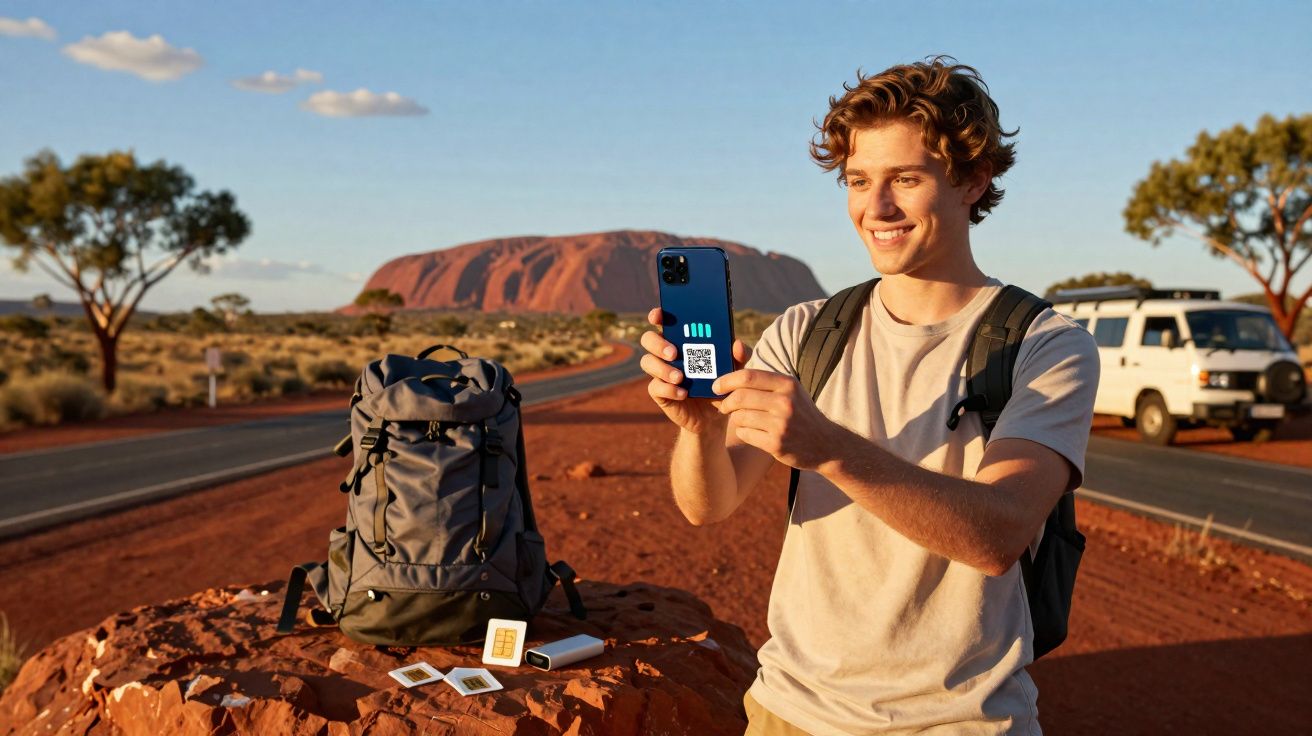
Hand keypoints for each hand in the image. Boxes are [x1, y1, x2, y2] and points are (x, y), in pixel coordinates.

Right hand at [641, 307, 752, 434]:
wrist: (716, 415)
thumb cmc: (722, 384)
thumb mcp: (735, 369)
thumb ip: (739, 356)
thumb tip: (737, 344)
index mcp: (681, 340)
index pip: (662, 321)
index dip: (657, 315)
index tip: (659, 315)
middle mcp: (666, 353)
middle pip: (648, 339)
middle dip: (658, 343)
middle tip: (674, 352)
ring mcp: (661, 373)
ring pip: (647, 362)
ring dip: (662, 368)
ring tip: (680, 377)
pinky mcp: (660, 393)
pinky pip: (655, 387)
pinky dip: (669, 389)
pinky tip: (683, 393)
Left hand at [711, 368, 838, 470]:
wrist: (825, 444)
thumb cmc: (800, 412)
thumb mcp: (790, 389)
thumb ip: (764, 376)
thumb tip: (734, 350)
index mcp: (787, 384)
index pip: (748, 376)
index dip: (726, 380)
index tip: (716, 386)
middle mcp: (785, 402)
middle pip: (740, 397)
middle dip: (725, 401)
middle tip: (722, 405)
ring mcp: (781, 424)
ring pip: (739, 417)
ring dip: (735, 418)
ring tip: (742, 418)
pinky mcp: (776, 444)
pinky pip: (745, 434)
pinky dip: (743, 432)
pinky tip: (753, 431)